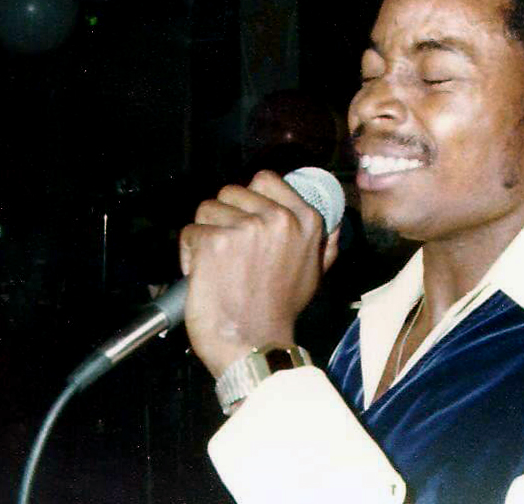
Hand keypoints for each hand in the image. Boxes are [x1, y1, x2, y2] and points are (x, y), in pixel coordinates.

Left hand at [180, 170, 340, 377]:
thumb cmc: (281, 312)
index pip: (265, 179)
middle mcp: (278, 218)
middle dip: (224, 217)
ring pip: (207, 209)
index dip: (248, 197)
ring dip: (205, 233)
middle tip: (229, 248)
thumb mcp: (315, 273)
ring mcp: (246, 228)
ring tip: (216, 261)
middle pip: (231, 192)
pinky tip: (202, 272)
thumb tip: (334, 227)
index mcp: (305, 220)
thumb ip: (324, 245)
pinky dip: (189, 252)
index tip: (244, 218)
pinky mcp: (215, 242)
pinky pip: (190, 231)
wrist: (255, 344)